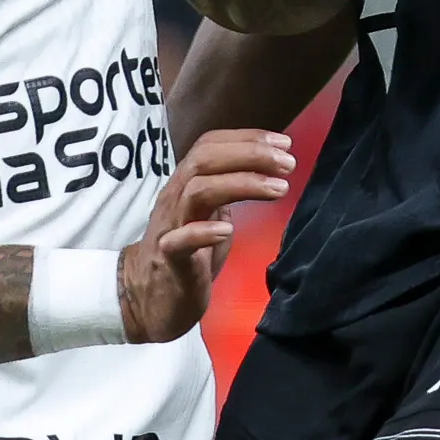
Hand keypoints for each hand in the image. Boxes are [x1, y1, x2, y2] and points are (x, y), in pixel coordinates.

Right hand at [117, 127, 294, 339]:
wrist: (151, 300)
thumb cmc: (189, 255)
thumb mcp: (212, 216)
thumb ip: (230, 192)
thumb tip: (268, 171)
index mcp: (185, 185)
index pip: (209, 145)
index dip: (246, 138)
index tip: (283, 143)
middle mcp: (174, 198)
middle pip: (203, 160)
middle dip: (249, 154)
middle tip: (288, 162)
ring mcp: (170, 228)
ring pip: (197, 191)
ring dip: (241, 184)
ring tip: (278, 189)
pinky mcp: (169, 260)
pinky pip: (180, 240)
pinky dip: (205, 231)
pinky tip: (229, 230)